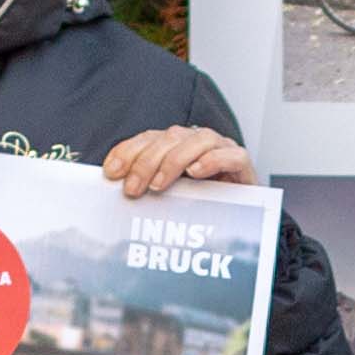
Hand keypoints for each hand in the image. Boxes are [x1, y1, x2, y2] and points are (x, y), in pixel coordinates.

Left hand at [104, 126, 253, 197]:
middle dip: (147, 162)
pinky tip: (195, 172)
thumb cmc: (203, 204)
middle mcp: (198, 141)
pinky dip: (212, 161)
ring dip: (174, 161)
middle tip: (133, 188)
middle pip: (170, 138)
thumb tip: (118, 191)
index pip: (149, 138)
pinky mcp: (242, 163)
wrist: (243, 216)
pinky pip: (231, 155)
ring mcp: (222, 148)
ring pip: (198, 140)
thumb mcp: (169, 195)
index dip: (128, 151)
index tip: (111, 172)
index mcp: (177, 144)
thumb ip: (148, 187)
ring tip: (159, 185)